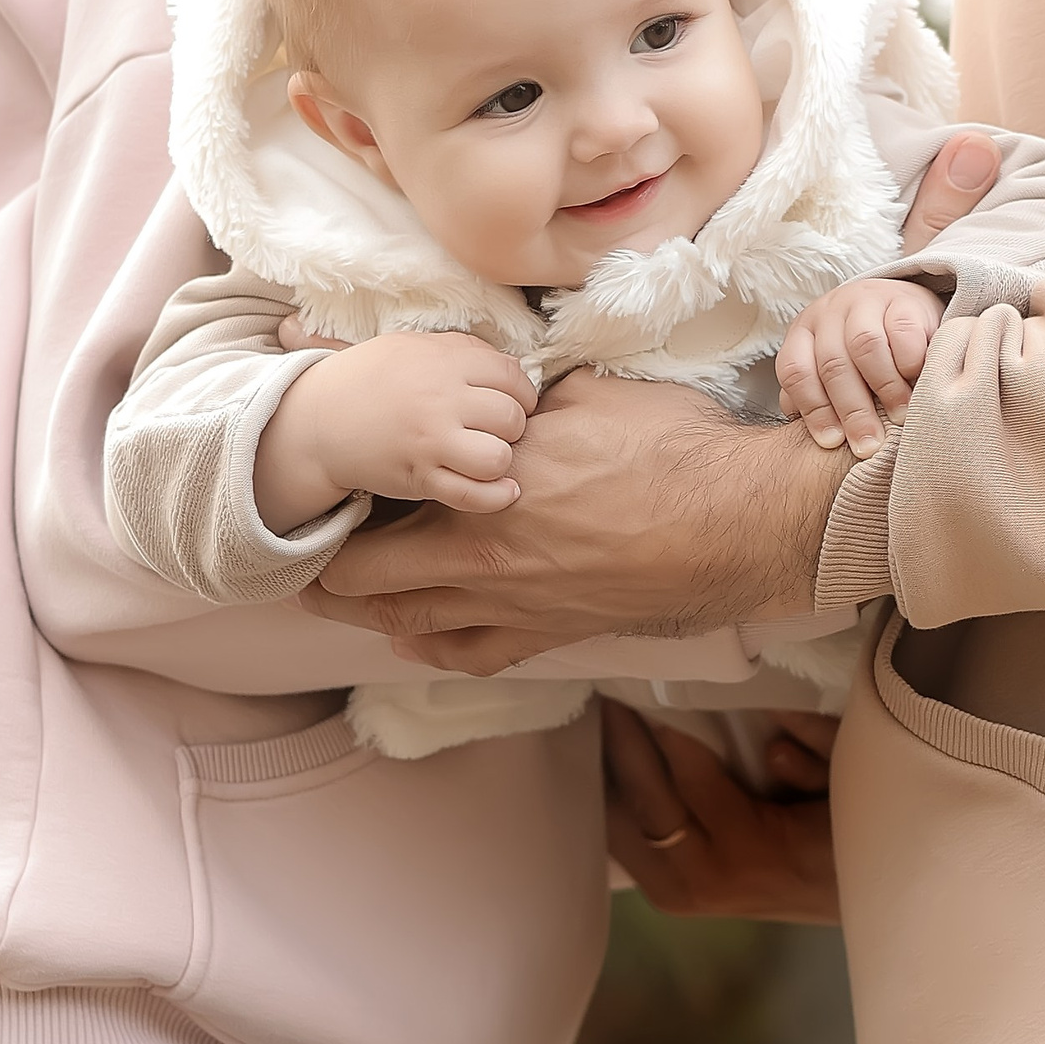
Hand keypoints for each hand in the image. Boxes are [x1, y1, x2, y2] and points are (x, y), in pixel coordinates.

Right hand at [254, 331, 535, 530]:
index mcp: (443, 362)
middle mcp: (440, 400)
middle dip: (512, 427)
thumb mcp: (413, 347)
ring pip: (498, 458)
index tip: (514, 402)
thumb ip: (461, 351)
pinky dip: (497, 497)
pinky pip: (474, 495)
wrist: (318, 420)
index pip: (511, 376)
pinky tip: (504, 491)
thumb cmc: (370, 380)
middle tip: (495, 431)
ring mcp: (430, 442)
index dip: (522, 393)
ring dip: (501, 461)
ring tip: (488, 456)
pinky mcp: (420, 478)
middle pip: (511, 417)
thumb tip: (509, 367)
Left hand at [307, 370, 846, 668]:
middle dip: (328, 565)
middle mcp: (483, 560)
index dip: (347, 490)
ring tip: (337, 595)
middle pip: (367, 578)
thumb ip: (527, 401)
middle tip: (307, 547)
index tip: (337, 472)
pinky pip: (470, 655)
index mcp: (481, 493)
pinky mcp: (551, 633)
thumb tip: (508, 388)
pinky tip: (416, 636)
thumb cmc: (670, 449)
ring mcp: (515, 607)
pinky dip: (431, 647)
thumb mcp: (583, 394)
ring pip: (406, 624)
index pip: (382, 496)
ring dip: (364, 610)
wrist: (738, 521)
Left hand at [601, 700, 840, 923]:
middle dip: (623, 742)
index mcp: (751, 850)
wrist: (856, 902)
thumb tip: (772, 717)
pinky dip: (613, 803)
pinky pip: (624, 844)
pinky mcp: (669, 898)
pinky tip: (606, 764)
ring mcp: (681, 895)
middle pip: (644, 801)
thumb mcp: (845, 783)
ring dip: (609, 773)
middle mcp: (705, 877)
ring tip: (601, 718)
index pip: (693, 777)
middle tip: (609, 688)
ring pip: (621, 827)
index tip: (650, 679)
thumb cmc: (850, 838)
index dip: (668, 727)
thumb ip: (817, 742)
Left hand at [777, 276, 943, 457]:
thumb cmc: (863, 356)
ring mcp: (866, 301)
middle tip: (869, 443)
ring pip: (865, 345)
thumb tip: (809, 432)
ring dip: (884, 387)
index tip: (833, 442)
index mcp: (804, 333)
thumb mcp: (833, 371)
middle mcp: (829, 313)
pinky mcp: (904, 300)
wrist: (904, 310)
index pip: (797, 372)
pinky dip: (909, 362)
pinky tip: (917, 383)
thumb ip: (817, 397)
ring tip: (899, 417)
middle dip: (852, 410)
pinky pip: (902, 331)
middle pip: (832, 364)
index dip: (814, 410)